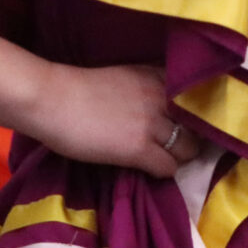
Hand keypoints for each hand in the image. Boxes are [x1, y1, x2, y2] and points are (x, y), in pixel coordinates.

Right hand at [28, 62, 201, 178]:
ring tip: (163, 159)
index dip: (194, 114)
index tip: (187, 124)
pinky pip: (168, 167)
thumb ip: (144, 89)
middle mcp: (161, 97)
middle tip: (175, 146)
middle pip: (197, 125)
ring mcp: (152, 123)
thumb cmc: (76, 88)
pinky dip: (163, 172)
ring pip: (188, 148)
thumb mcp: (122, 77)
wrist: (51, 99)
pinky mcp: (139, 148)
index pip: (195, 96)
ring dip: (178, 157)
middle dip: (189, 138)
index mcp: (156, 76)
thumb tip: (155, 109)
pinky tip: (149, 169)